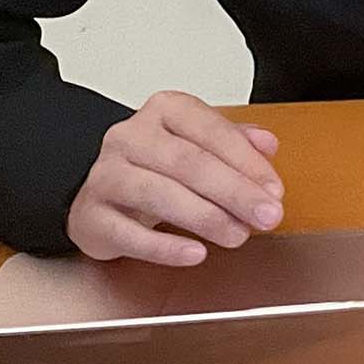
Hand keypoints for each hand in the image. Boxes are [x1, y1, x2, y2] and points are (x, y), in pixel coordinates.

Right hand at [68, 91, 285, 265]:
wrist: (99, 190)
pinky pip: (128, 234)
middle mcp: (130, 136)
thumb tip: (268, 145)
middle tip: (267, 217)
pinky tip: (195, 253)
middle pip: (189, 163)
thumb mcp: (200, 145)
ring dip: (205, 218)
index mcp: (165, 110)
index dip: (248, 163)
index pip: (212, 131)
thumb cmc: (159, 166)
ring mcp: (105, 175)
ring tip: (238, 235)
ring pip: (158, 194)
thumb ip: (237, 142)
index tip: (275, 191)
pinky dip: (164, 247)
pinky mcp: (89, 215)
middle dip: (235, 192)